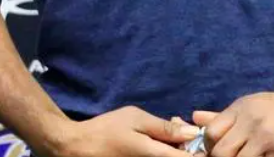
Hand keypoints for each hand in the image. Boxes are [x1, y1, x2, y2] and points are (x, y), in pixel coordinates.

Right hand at [52, 107, 197, 156]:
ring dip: (173, 146)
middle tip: (178, 126)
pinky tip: (155, 139)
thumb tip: (194, 133)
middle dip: (185, 144)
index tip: (196, 136)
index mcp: (155, 156)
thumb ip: (165, 128)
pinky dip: (161, 149)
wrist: (76, 147)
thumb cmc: (107, 130)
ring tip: (167, 130)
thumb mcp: (137, 120)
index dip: (198, 149)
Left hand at [194, 90, 273, 156]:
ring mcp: (270, 139)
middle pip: (222, 153)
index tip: (217, 150)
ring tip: (252, 155)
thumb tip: (194, 118)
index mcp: (244, 109)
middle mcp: (254, 122)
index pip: (211, 133)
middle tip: (235, 156)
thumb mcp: (252, 105)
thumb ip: (223, 116)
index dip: (209, 147)